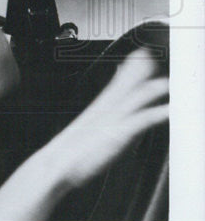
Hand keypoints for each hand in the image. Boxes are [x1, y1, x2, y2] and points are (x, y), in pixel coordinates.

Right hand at [0, 48, 168, 220]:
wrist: (54, 166)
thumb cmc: (70, 157)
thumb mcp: (84, 137)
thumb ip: (95, 126)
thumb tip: (98, 121)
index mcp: (97, 111)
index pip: (115, 85)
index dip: (127, 70)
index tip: (139, 55)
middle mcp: (103, 113)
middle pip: (123, 86)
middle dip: (137, 69)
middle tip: (148, 53)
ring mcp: (109, 122)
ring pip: (133, 99)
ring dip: (149, 88)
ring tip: (164, 80)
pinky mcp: (116, 135)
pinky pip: (139, 121)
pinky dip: (154, 113)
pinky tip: (167, 110)